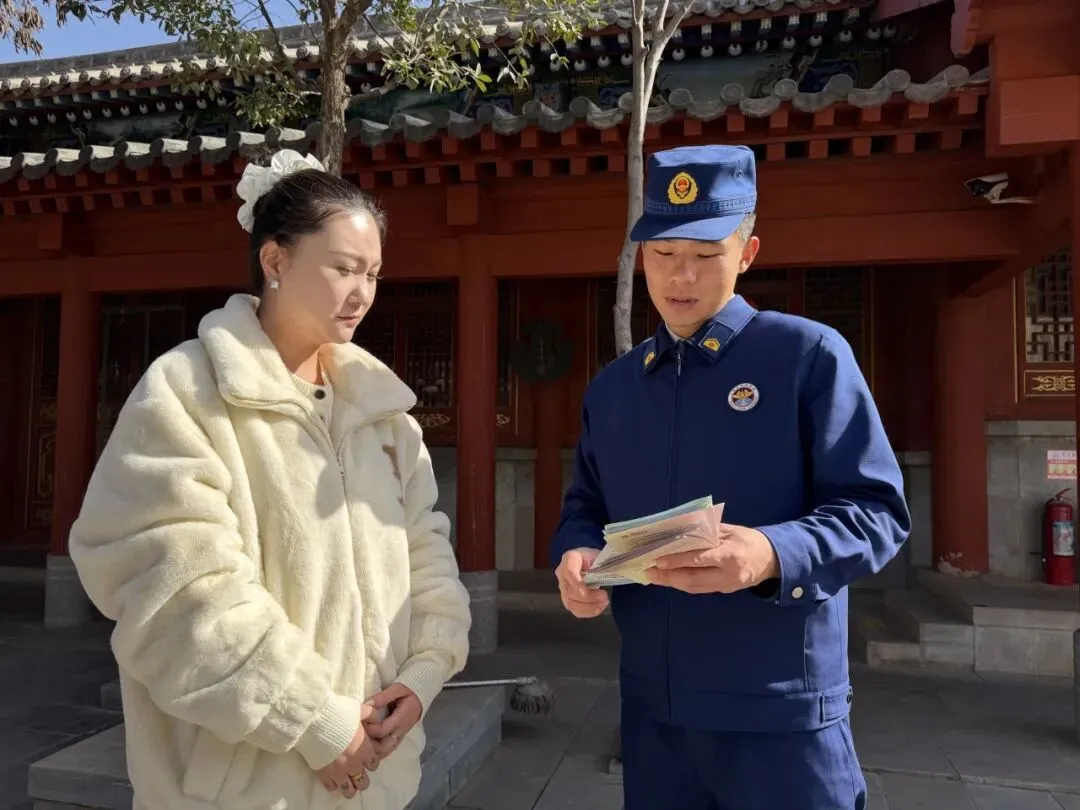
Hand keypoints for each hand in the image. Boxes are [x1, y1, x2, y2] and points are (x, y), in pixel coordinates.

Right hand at [315, 704, 380, 797]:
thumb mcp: (360, 710)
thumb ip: (371, 715)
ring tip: (346, 781)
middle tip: (357, 771)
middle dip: (362, 778)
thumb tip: (378, 718)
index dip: (371, 761)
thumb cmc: (339, 713)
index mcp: (364, 750)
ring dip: (349, 786)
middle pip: (363, 782)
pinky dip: (333, 784)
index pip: (374, 764)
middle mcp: (353, 764)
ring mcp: (338, 771)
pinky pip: (331, 787)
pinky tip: (332, 778)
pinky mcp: (323, 774)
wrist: (315, 720)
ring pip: (349, 790)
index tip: (366, 757)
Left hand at [363, 683, 421, 759]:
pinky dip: (375, 751)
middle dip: (368, 745)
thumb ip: (383, 697)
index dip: (369, 728)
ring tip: (361, 741)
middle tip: (358, 735)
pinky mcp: (396, 740)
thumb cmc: (407, 694)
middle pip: (383, 748)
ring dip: (371, 750)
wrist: (418, 701)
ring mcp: (398, 738)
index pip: (382, 730)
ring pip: (383, 752)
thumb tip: (367, 704)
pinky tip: (367, 745)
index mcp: (401, 719)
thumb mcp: (397, 689)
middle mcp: (400, 732)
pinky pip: (385, 751)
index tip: (360, 720)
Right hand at [555, 548, 608, 617]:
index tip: (586, 592)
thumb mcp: (599, 556)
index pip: (569, 571)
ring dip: (588, 607)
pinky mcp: (567, 599)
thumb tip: (613, 574)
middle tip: (605, 596)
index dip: (576, 583)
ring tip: (604, 603)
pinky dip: (588, 612)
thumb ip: (603, 565)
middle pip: (569, 591)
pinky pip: (575, 610)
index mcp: (570, 559)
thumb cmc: (594, 558)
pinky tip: (598, 608)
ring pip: (570, 603)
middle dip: (588, 597)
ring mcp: (563, 588)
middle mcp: (562, 573)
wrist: (589, 562)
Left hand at [646, 524, 778, 594]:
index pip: (699, 559)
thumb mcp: (730, 530)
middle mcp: (728, 573)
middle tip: (649, 572)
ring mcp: (727, 585)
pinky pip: (700, 588)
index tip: (659, 560)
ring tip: (654, 577)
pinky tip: (670, 579)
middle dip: (669, 577)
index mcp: (730, 554)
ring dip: (672, 583)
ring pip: (695, 587)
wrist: (772, 559)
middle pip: (694, 579)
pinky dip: (683, 584)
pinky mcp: (725, 590)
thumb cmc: (749, 540)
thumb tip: (680, 532)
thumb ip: (707, 532)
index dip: (678, 561)